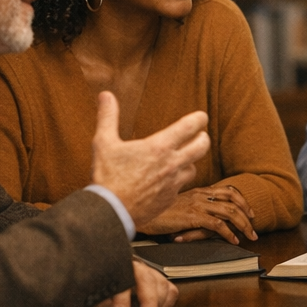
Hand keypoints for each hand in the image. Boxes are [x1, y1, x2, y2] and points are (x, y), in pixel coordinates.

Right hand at [90, 91, 209, 227]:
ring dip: (190, 161)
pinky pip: (181, 186)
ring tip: (182, 158)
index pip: (190, 127)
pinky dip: (178, 180)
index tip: (201, 116)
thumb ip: (107, 117)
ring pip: (194, 168)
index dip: (199, 118)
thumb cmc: (106, 176)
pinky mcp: (170, 199)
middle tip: (200, 135)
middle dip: (203, 138)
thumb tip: (105, 95)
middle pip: (202, 146)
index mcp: (159, 147)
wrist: (110, 211)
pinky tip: (167, 179)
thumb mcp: (103, 142)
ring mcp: (173, 183)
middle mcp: (172, 164)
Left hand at [92, 259, 178, 306]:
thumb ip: (104, 306)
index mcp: (118, 269)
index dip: (122, 304)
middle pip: (147, 280)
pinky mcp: (160, 280)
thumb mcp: (98, 296)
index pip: (122, 285)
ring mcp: (150, 272)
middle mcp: (136, 267)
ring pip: (162, 284)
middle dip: (149, 301)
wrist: (111, 273)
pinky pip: (171, 290)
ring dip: (159, 303)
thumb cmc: (105, 285)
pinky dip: (168, 302)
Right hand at [139, 184, 256, 243]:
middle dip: (248, 214)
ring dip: (243, 225)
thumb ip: (194, 210)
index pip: (228, 190)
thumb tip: (208, 222)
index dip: (243, 200)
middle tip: (253, 227)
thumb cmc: (156, 210)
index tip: (249, 212)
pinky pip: (217, 224)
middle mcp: (201, 195)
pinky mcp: (192, 216)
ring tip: (249, 236)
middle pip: (234, 200)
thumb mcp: (178, 206)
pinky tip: (233, 241)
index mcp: (199, 190)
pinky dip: (229, 233)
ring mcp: (197, 204)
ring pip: (230, 212)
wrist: (139, 210)